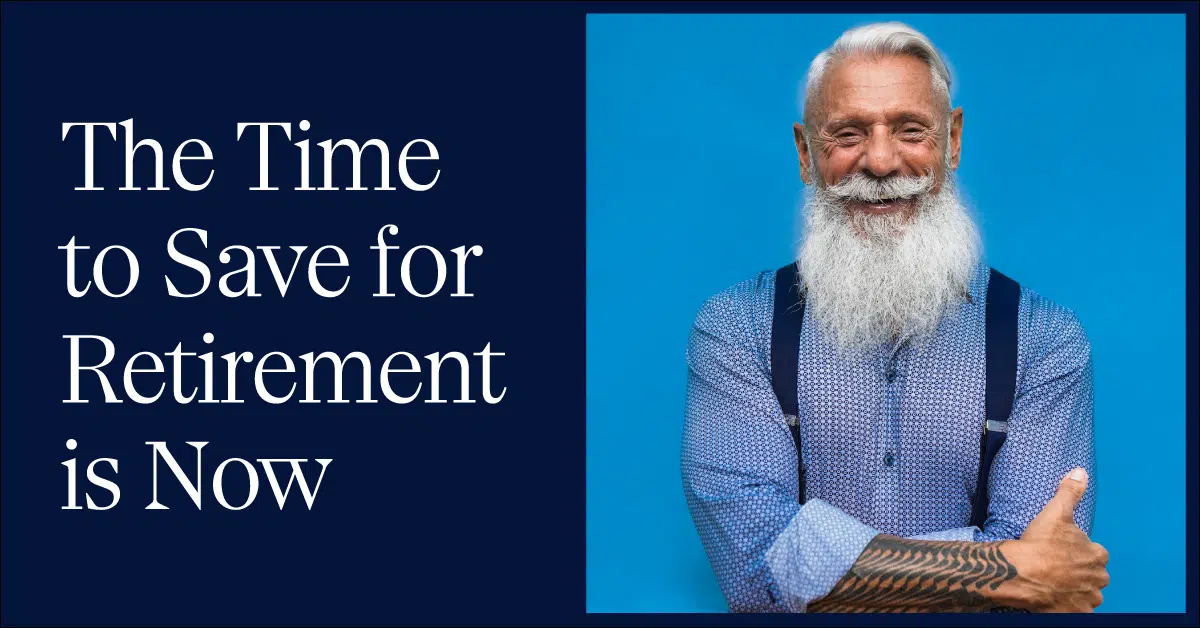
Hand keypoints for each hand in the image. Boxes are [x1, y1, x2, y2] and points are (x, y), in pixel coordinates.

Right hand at [994, 468, 1108, 611]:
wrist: (1022, 573)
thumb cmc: (1040, 544)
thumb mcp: (1055, 512)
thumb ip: (1070, 492)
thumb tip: (1080, 472)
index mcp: (1097, 555)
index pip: (1096, 553)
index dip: (1079, 552)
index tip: (1064, 551)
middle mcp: (1098, 578)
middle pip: (1093, 576)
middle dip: (1080, 573)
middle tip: (1057, 569)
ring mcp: (1088, 599)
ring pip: (1087, 594)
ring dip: (1076, 591)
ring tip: (1054, 584)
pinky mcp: (1076, 614)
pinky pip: (1077, 611)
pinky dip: (1069, 607)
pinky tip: (1055, 600)